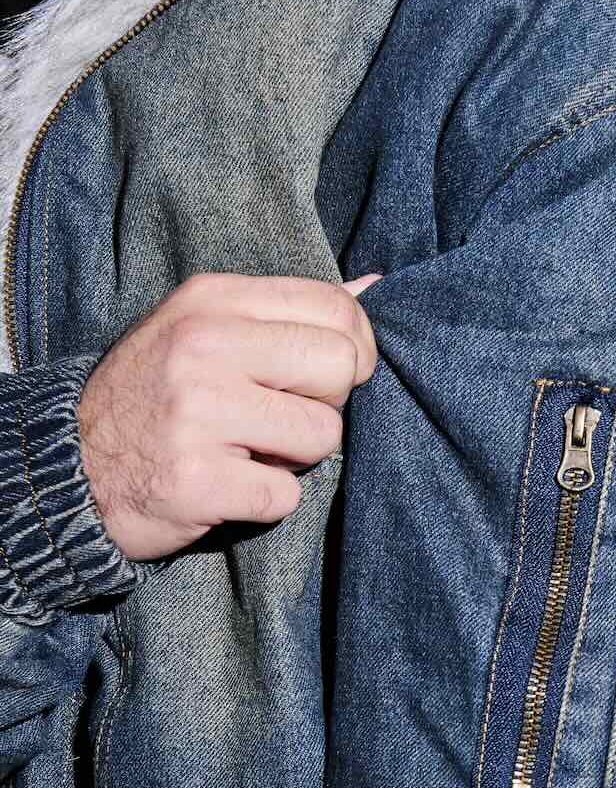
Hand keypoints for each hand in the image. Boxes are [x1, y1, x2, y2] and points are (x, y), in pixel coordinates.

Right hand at [77, 271, 381, 559]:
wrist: (70, 468)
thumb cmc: (158, 397)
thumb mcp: (206, 329)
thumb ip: (286, 312)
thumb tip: (373, 286)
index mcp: (212, 301)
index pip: (336, 309)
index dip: (356, 351)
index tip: (331, 379)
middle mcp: (202, 346)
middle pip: (340, 367)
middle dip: (327, 405)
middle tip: (283, 419)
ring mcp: (197, 412)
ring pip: (322, 435)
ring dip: (297, 458)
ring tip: (248, 451)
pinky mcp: (196, 479)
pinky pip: (287, 495)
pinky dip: (266, 501)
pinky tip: (228, 486)